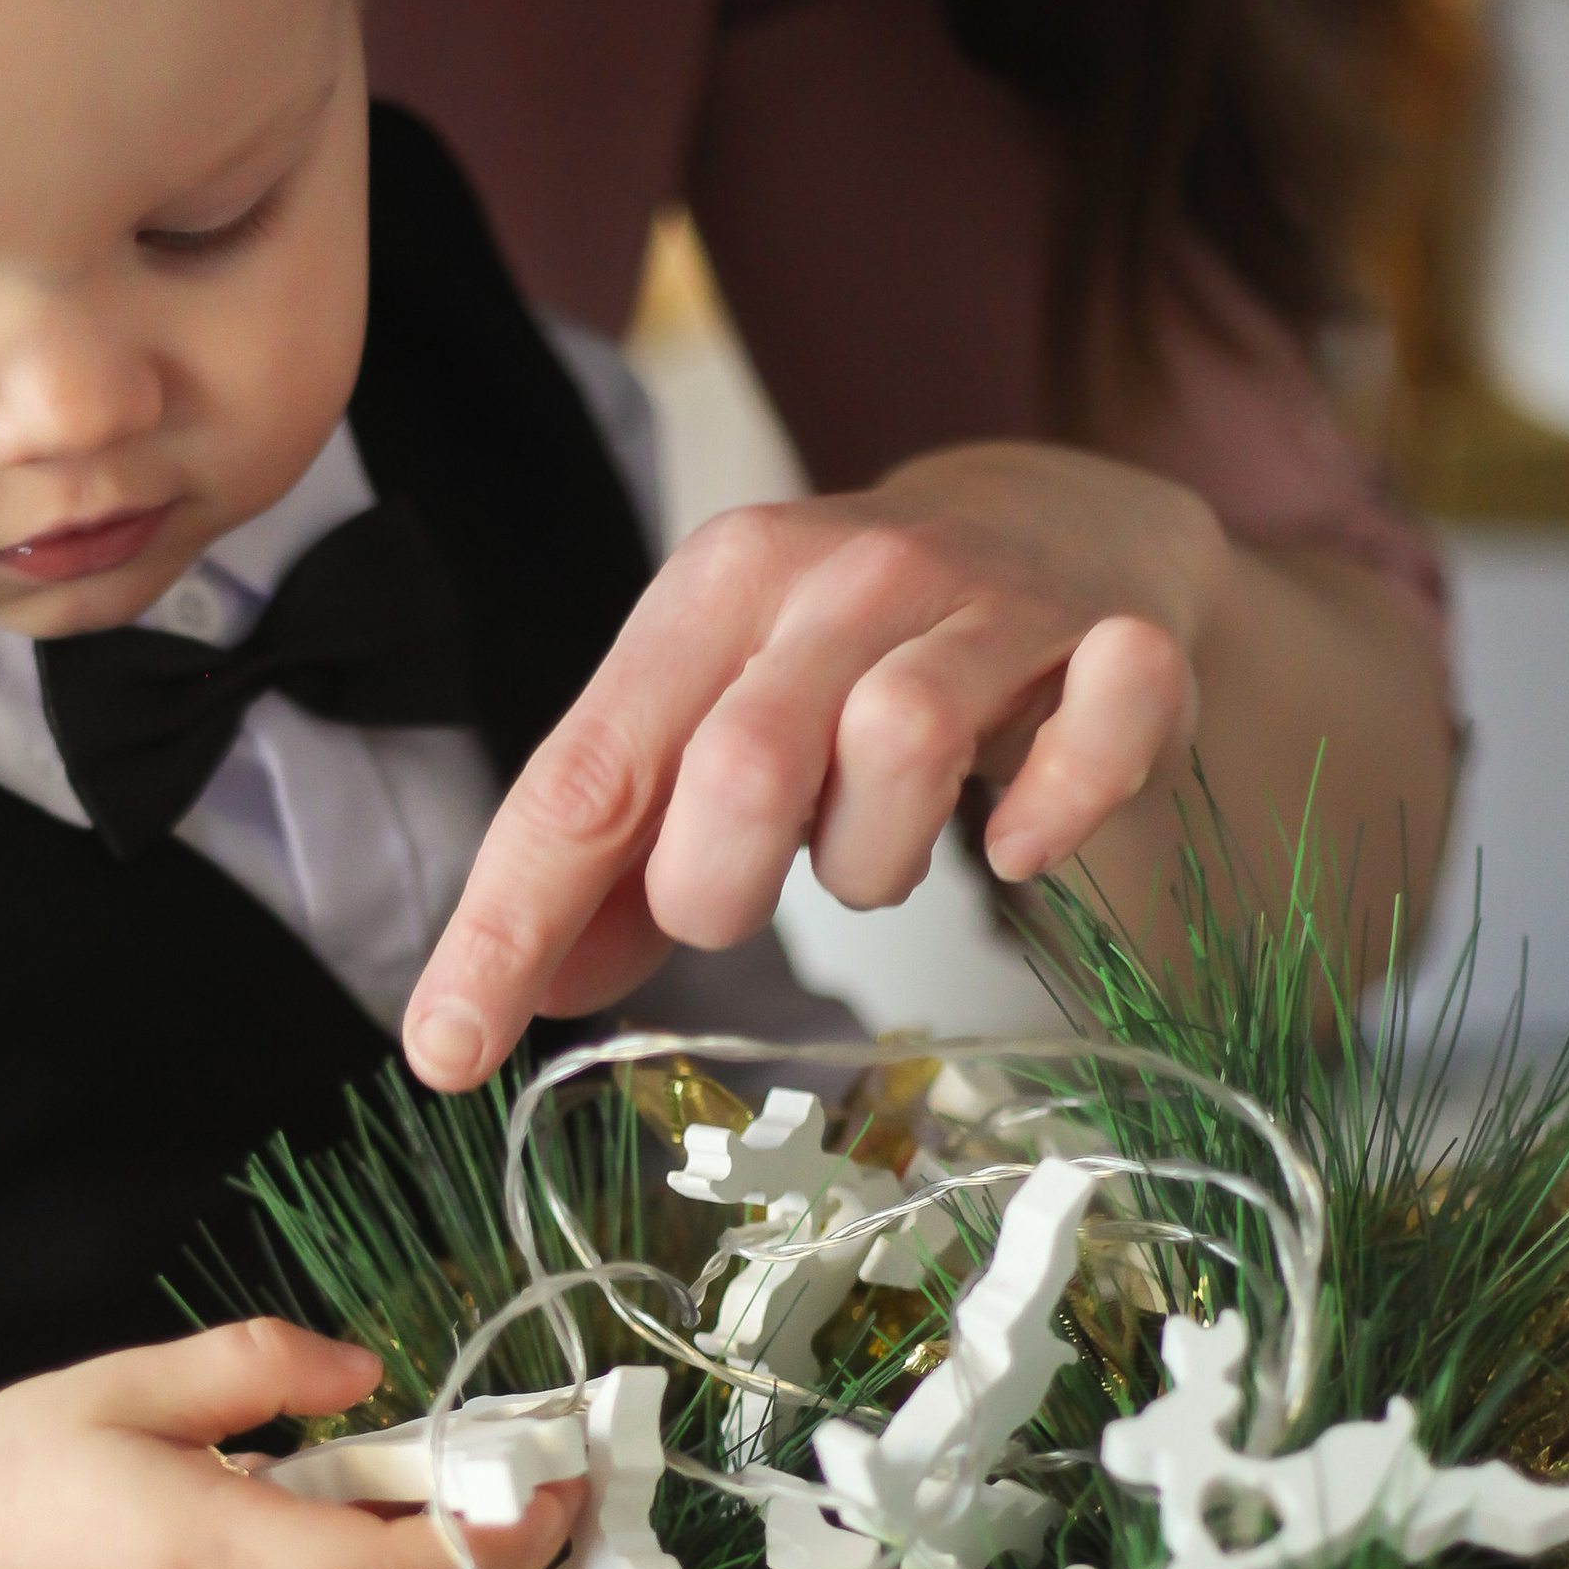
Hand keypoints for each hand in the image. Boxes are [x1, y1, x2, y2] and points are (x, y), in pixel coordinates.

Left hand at [403, 442, 1219, 1086]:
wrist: (1058, 517)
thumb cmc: (854, 651)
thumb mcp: (714, 720)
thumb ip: (619, 851)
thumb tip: (511, 999)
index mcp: (713, 592)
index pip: (584, 777)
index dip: (509, 924)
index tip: (446, 1051)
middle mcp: (840, 576)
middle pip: (740, 767)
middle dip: (718, 888)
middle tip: (746, 897)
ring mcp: (989, 601)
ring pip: (905, 748)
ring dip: (876, 861)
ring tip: (879, 851)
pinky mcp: (1121, 641)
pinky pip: (1093, 739)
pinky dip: (1050, 816)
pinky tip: (1015, 842)